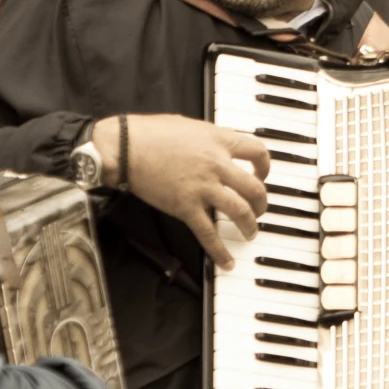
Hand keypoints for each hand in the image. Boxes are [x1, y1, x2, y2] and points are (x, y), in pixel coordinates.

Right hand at [103, 115, 270, 270]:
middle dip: (262, 203)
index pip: (258, 151)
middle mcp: (217, 164)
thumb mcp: (189, 125)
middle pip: (255, 188)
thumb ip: (209, 137)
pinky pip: (209, 233)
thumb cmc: (150, 133)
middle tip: (258, 210)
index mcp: (219, 140)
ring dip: (250, 225)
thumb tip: (217, 144)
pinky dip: (220, 251)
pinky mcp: (186, 206)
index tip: (261, 175)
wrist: (124, 147)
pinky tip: (227, 262)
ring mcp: (203, 187)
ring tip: (250, 232)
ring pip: (240, 211)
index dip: (264, 166)